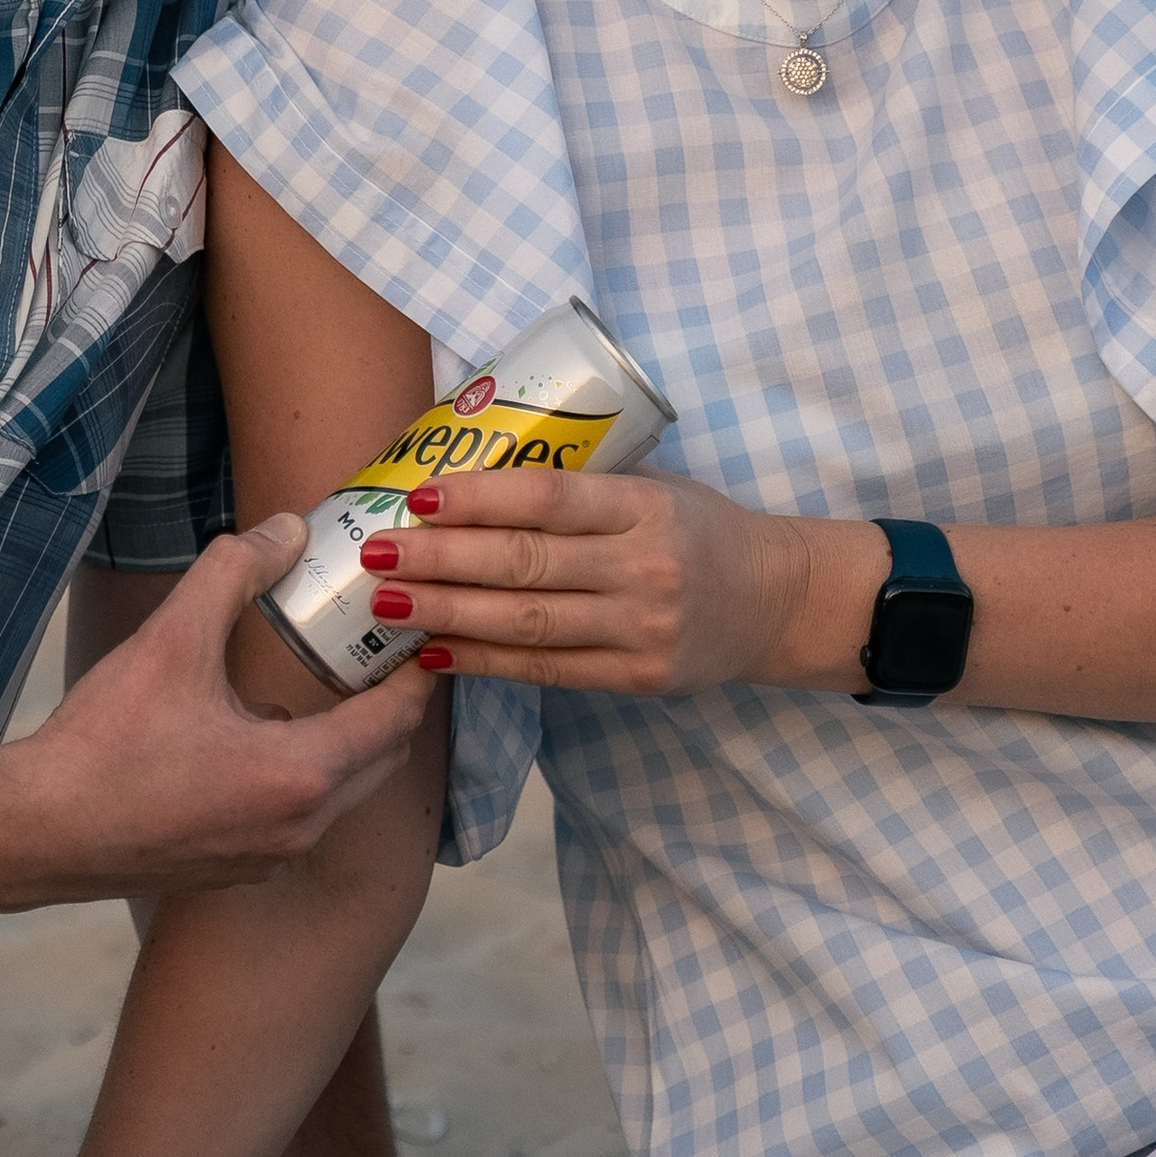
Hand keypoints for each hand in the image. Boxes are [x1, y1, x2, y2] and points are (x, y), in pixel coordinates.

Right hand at [0, 515, 433, 909]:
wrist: (34, 831)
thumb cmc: (103, 745)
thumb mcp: (171, 640)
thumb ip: (234, 573)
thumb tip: (286, 529)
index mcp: (300, 775)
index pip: (392, 720)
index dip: (414, 674)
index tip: (424, 635)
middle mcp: (298, 828)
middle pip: (378, 762)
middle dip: (388, 707)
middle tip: (385, 655)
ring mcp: (266, 858)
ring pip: (335, 794)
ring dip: (341, 743)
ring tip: (325, 686)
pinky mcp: (231, 871)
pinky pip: (293, 818)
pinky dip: (299, 776)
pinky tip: (254, 736)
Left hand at [363, 464, 837, 694]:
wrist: (776, 600)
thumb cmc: (699, 530)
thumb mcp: (656, 487)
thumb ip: (582, 488)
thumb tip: (471, 478)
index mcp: (647, 507)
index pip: (551, 499)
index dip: (480, 498)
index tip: (420, 496)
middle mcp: (644, 569)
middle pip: (526, 564)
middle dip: (442, 559)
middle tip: (378, 553)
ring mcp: (641, 630)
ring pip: (527, 623)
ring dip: (448, 613)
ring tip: (388, 603)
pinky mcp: (636, 678)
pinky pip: (546, 670)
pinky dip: (484, 661)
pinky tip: (434, 651)